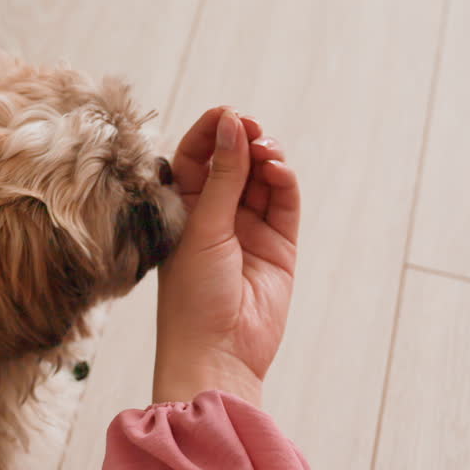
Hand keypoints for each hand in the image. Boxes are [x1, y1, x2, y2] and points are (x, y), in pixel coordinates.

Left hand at [153, 107, 300, 406]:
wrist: (217, 354)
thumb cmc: (193, 298)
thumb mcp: (202, 229)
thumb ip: (222, 176)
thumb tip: (232, 123)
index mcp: (184, 211)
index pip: (197, 156)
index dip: (212, 133)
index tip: (226, 115)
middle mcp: (217, 217)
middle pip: (233, 162)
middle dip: (243, 140)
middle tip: (250, 128)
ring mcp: (250, 230)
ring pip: (263, 178)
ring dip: (266, 157)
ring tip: (266, 150)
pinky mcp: (279, 246)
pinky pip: (285, 202)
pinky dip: (284, 181)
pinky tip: (278, 169)